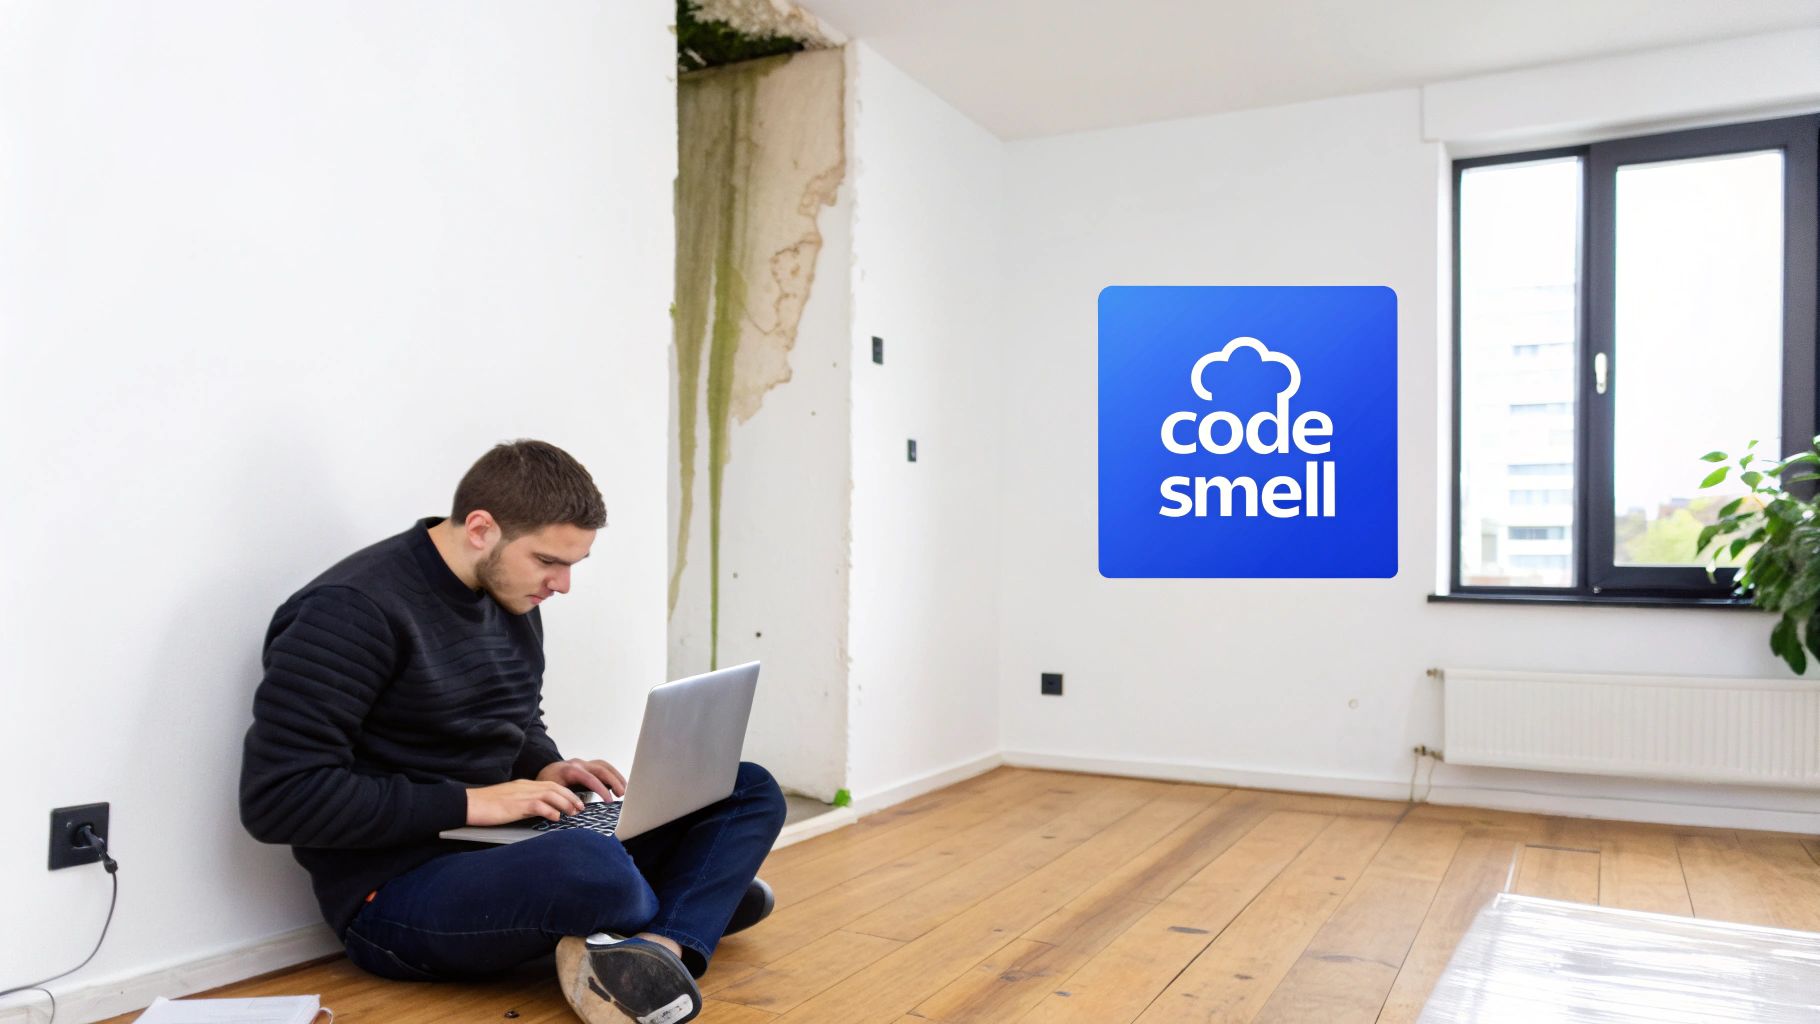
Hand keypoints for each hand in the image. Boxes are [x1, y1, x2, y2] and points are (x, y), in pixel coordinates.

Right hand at [465, 779, 586, 825]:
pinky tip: (556, 817)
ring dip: (565, 803)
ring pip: (550, 794)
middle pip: (555, 787)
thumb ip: (523, 803)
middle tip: (580, 807)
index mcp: (523, 784)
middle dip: (570, 797)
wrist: (468, 804)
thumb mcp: (508, 801)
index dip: (565, 792)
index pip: (550, 785)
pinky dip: (550, 810)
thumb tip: (538, 811)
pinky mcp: (516, 805)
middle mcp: (525, 786)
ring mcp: (521, 794)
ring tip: (573, 812)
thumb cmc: (485, 805)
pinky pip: (538, 805)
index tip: (575, 801)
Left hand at [536, 757, 626, 800]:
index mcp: (570, 770)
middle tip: (622, 794)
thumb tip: (578, 810)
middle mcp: (578, 764)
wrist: (541, 773)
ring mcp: (583, 763)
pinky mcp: (587, 766)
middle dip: (614, 781)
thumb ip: (565, 799)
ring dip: (616, 776)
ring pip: (604, 766)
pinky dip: (612, 774)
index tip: (609, 801)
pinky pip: (602, 767)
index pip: (590, 778)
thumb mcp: (552, 793)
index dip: (601, 790)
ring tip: (624, 789)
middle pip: (601, 769)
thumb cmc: (545, 785)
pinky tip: (617, 784)